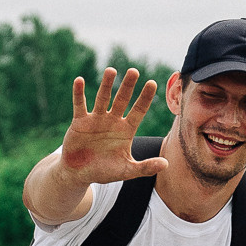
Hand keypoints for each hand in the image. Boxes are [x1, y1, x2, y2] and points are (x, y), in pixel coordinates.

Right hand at [58, 69, 167, 187]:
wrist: (80, 174)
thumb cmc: (104, 171)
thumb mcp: (126, 170)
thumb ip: (145, 167)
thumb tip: (166, 164)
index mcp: (126, 130)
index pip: (139, 110)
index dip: (145, 97)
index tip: (152, 83)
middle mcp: (113, 120)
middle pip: (122, 100)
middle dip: (128, 86)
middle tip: (134, 71)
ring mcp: (96, 119)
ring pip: (102, 98)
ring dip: (107, 85)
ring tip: (111, 70)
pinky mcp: (80, 122)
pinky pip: (80, 105)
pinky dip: (79, 93)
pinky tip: (80, 81)